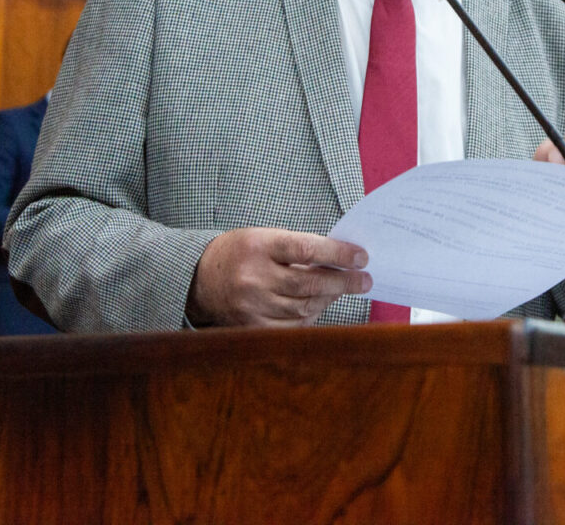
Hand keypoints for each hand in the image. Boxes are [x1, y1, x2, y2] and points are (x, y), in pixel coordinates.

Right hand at [187, 228, 371, 326]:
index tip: (361, 257)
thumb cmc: (240, 253)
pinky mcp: (252, 327)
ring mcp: (252, 305)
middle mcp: (253, 277)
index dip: (338, 253)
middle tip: (364, 280)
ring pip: (304, 307)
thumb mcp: (263, 238)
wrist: (200, 279)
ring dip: (330, 298)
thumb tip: (340, 260)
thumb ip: (297, 248)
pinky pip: (292, 326)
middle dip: (343, 281)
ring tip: (344, 289)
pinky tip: (321, 305)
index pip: (306, 249)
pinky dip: (312, 316)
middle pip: (309, 283)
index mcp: (258, 246)